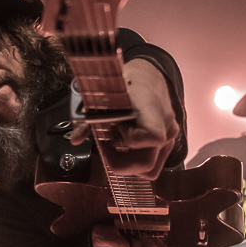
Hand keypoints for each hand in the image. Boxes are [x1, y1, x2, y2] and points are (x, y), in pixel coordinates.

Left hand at [71, 59, 178, 179]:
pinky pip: (154, 163)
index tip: (115, 129)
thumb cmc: (129, 84)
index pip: (152, 137)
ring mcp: (170, 137)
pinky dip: (137, 159)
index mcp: (153, 110)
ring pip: (150, 170)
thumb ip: (87, 120)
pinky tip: (126, 146)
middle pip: (147, 164)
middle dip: (121, 162)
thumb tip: (76, 139)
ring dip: (129, 164)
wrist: (149, 76)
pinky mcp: (168, 143)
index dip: (130, 139)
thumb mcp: (105, 96)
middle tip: (106, 146)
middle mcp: (166, 127)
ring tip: (117, 145)